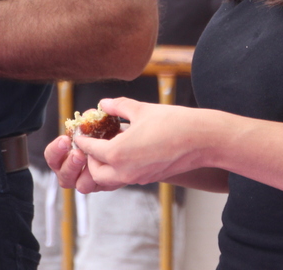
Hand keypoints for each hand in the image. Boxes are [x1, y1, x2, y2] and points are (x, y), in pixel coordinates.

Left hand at [44, 98, 210, 193]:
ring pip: (109, 180)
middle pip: (95, 172)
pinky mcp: (149, 178)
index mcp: (117, 153)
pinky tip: (126, 152)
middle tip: (93, 141)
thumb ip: (119, 106)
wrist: (201, 139)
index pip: (89, 149)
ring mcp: (137, 178)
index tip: (81, 130)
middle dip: (90, 158)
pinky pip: (125, 178)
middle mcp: (124, 171)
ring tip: (108, 148)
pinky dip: (118, 169)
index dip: (83, 138)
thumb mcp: (142, 109)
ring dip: (104, 167)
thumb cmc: (173, 122)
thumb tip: (105, 103)